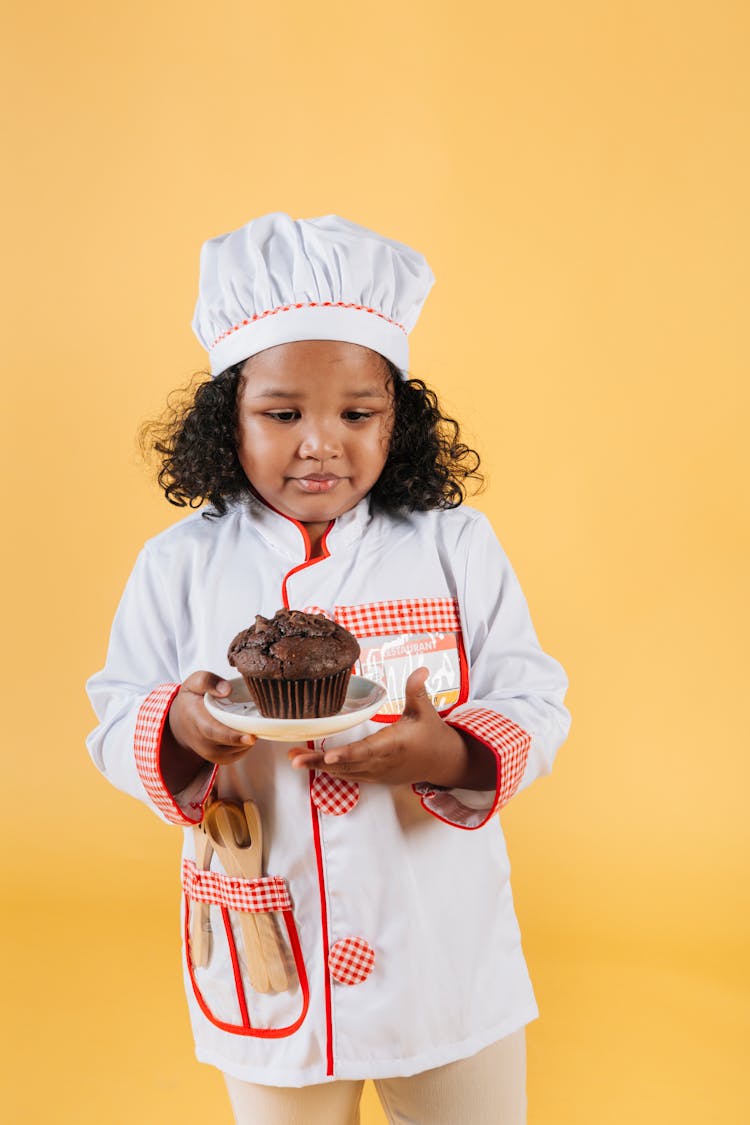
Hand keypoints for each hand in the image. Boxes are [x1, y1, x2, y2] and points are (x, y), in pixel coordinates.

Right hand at [166, 671, 255, 771]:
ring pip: (239, 749)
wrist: (181, 723)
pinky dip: (247, 742)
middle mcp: (203, 742)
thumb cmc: (191, 700)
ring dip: (249, 736)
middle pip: (231, 743)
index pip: (215, 732)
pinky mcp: (221, 759)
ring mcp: (212, 753)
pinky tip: (247, 729)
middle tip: (264, 725)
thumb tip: (227, 690)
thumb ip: (207, 681)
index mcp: (196, 721)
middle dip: (249, 735)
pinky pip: (240, 753)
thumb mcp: (193, 683)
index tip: (251, 737)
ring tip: (252, 720)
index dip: (234, 736)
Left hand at [287, 667, 492, 787]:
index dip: (347, 754)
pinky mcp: (374, 777)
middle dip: (319, 762)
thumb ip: (416, 690)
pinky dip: (330, 771)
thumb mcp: (425, 710)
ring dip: (319, 767)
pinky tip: (312, 765)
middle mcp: (382, 763)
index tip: (328, 756)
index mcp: (394, 745)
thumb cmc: (431, 734)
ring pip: (344, 772)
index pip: (367, 751)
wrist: (442, 761)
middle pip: (347, 764)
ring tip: (295, 760)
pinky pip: (349, 775)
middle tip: (295, 758)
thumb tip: (420, 670)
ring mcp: (377, 773)